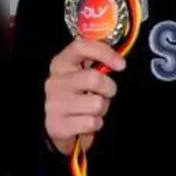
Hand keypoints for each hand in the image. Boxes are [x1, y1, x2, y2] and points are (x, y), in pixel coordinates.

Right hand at [43, 38, 124, 155]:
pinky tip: (85, 123)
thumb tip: (118, 61)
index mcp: (61, 64)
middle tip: (105, 95)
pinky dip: (96, 125)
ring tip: (91, 110)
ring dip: (102, 110)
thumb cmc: (77, 97)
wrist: (58, 128)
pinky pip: (91, 123)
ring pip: (96, 104)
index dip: (104, 52)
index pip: (81, 47)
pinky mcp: (57, 125)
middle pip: (94, 78)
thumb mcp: (83, 76)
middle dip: (108, 89)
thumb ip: (96, 64)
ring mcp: (54, 104)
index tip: (121, 64)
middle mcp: (54, 82)